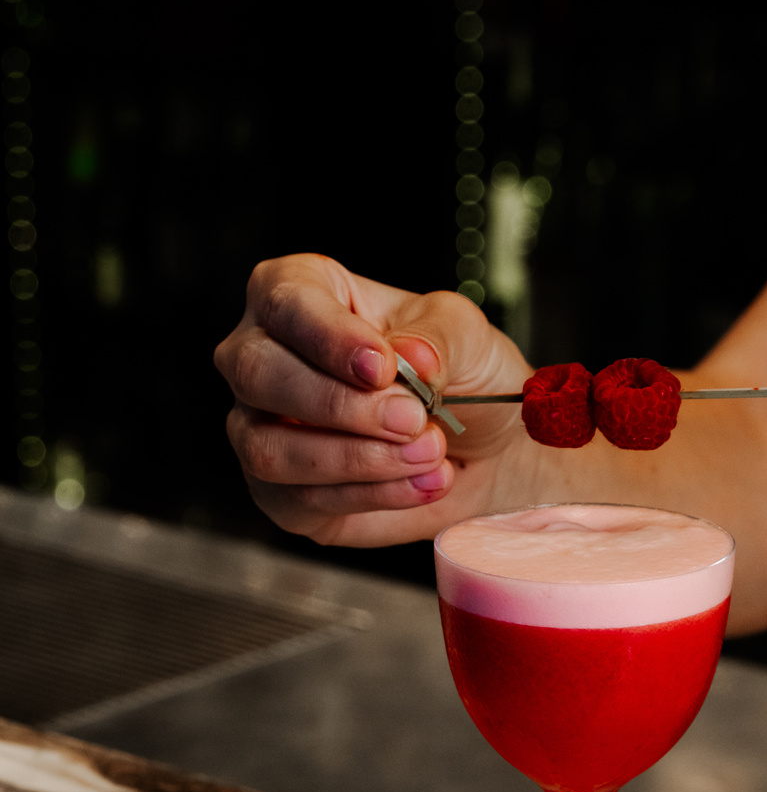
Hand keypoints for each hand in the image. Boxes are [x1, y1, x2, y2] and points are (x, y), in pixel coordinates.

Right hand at [213, 254, 533, 545]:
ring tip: (429, 453)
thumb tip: (410, 357)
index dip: (329, 337)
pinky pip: (300, 500)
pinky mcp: (279, 494)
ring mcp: (261, 428)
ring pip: (269, 449)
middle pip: (256, 374)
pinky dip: (370, 495)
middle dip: (340, 405)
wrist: (485, 450)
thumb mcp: (467, 337)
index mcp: (298, 291)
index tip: (383, 366)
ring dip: (358, 458)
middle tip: (411, 417)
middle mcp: (262, 357)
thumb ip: (438, 339)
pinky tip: (419, 483)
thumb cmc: (459, 378)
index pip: (284, 301)